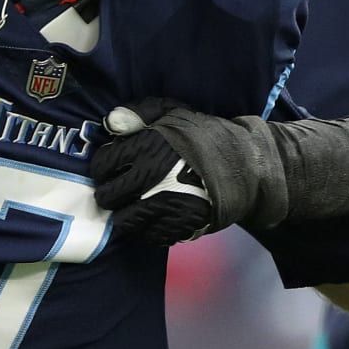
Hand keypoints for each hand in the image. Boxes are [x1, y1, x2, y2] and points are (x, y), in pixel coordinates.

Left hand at [93, 99, 217, 244]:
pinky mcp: (177, 227)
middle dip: (109, 193)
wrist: (246, 166)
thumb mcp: (173, 111)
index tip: (112, 168)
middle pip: (108, 196)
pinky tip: (152, 217)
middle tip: (119, 190)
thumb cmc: (205, 136)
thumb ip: (138, 114)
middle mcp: (152, 178)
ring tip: (132, 206)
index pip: (102, 165)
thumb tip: (109, 122)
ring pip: (123, 221)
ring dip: (124, 214)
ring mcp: (164, 206)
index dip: (103, 168)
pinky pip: (146, 236)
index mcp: (147, 146)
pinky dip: (144, 229)